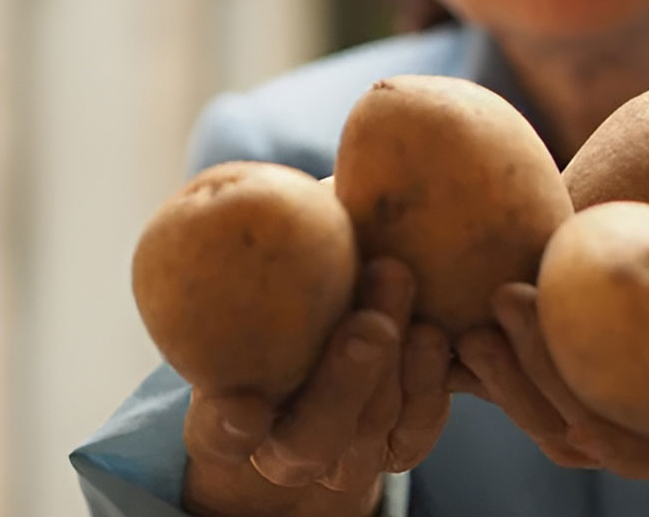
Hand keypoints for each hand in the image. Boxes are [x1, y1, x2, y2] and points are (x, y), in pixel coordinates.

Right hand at [181, 259, 452, 516]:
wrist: (361, 301)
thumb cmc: (296, 273)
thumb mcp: (271, 255)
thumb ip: (254, 245)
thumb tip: (235, 195)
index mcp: (232, 419)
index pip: (217, 436)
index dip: (226, 429)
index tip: (241, 407)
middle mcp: (288, 449)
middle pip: (310, 440)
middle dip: (344, 385)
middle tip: (368, 326)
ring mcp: (349, 453)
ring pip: (372, 428)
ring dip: (396, 364)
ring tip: (402, 289)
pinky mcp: (402, 442)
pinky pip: (418, 424)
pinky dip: (428, 378)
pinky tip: (431, 332)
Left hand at [453, 234, 648, 485]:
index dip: (629, 443)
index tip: (579, 415)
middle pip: (607, 442)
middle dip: (546, 387)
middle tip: (509, 305)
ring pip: (571, 436)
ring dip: (516, 389)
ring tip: (475, 330)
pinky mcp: (617, 411)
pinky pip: (558, 409)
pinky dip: (516, 379)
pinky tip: (483, 333)